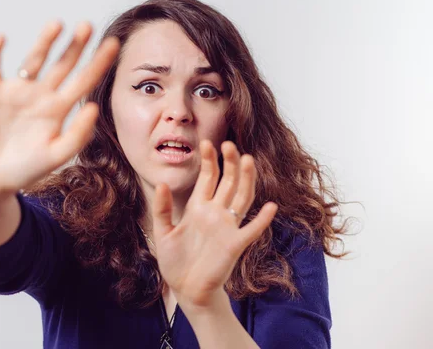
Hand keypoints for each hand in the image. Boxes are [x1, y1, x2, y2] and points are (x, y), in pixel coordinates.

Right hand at [0, 21, 119, 197]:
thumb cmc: (24, 170)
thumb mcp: (56, 156)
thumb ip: (77, 134)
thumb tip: (94, 107)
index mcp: (59, 109)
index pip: (84, 80)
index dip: (99, 63)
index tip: (114, 44)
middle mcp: (41, 95)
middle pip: (63, 64)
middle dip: (75, 46)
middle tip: (88, 26)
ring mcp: (17, 91)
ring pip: (33, 60)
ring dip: (44, 42)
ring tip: (57, 24)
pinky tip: (1, 38)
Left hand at [151, 140, 277, 312]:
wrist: (186, 289)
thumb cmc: (176, 262)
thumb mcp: (163, 232)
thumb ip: (163, 209)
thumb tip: (162, 183)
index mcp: (199, 208)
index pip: (208, 178)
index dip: (209, 161)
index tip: (207, 143)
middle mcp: (216, 213)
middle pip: (228, 182)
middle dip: (229, 163)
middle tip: (228, 144)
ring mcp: (227, 227)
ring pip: (242, 198)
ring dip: (246, 180)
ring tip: (247, 160)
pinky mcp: (235, 245)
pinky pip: (251, 230)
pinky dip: (262, 220)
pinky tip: (270, 207)